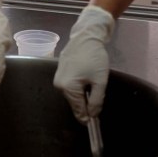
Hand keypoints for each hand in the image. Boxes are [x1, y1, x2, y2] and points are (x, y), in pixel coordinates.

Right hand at [53, 5, 114, 122]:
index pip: (79, 111)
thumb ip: (96, 101)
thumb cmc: (94, 58)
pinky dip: (77, 85)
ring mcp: (57, 78)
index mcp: (68, 88)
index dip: (89, 117)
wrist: (86, 36)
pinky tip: (85, 75)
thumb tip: (92, 115)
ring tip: (91, 81)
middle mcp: (58, 85)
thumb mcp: (100, 81)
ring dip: (82, 93)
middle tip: (97, 92)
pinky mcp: (59, 71)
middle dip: (86, 102)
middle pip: (74, 103)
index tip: (97, 120)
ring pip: (72, 94)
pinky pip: (69, 85)